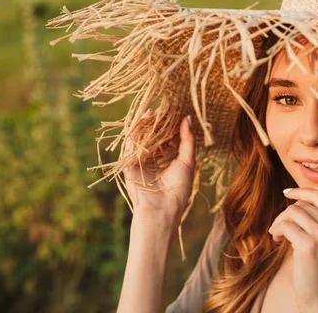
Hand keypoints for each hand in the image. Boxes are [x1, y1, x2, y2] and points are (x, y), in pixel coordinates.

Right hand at [122, 108, 194, 226]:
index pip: (167, 138)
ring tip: (150, 112)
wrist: (162, 209)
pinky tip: (141, 123)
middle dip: (157, 123)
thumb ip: (187, 139)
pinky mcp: (129, 165)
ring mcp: (140, 162)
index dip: (170, 125)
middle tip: (161, 108)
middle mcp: (153, 159)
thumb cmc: (179, 188)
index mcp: (167, 159)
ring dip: (144, 125)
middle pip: (153, 136)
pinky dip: (134, 133)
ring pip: (141, 139)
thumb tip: (187, 118)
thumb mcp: (187, 161)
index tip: (174, 112)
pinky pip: (130, 146)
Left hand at [268, 188, 317, 312]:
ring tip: (276, 235)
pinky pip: (286, 225)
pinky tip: (276, 240)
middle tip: (278, 227)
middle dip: (286, 213)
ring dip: (279, 221)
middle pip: (303, 204)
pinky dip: (276, 230)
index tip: (287, 193)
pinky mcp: (309, 245)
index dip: (302, 191)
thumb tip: (298, 200)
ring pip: (293, 212)